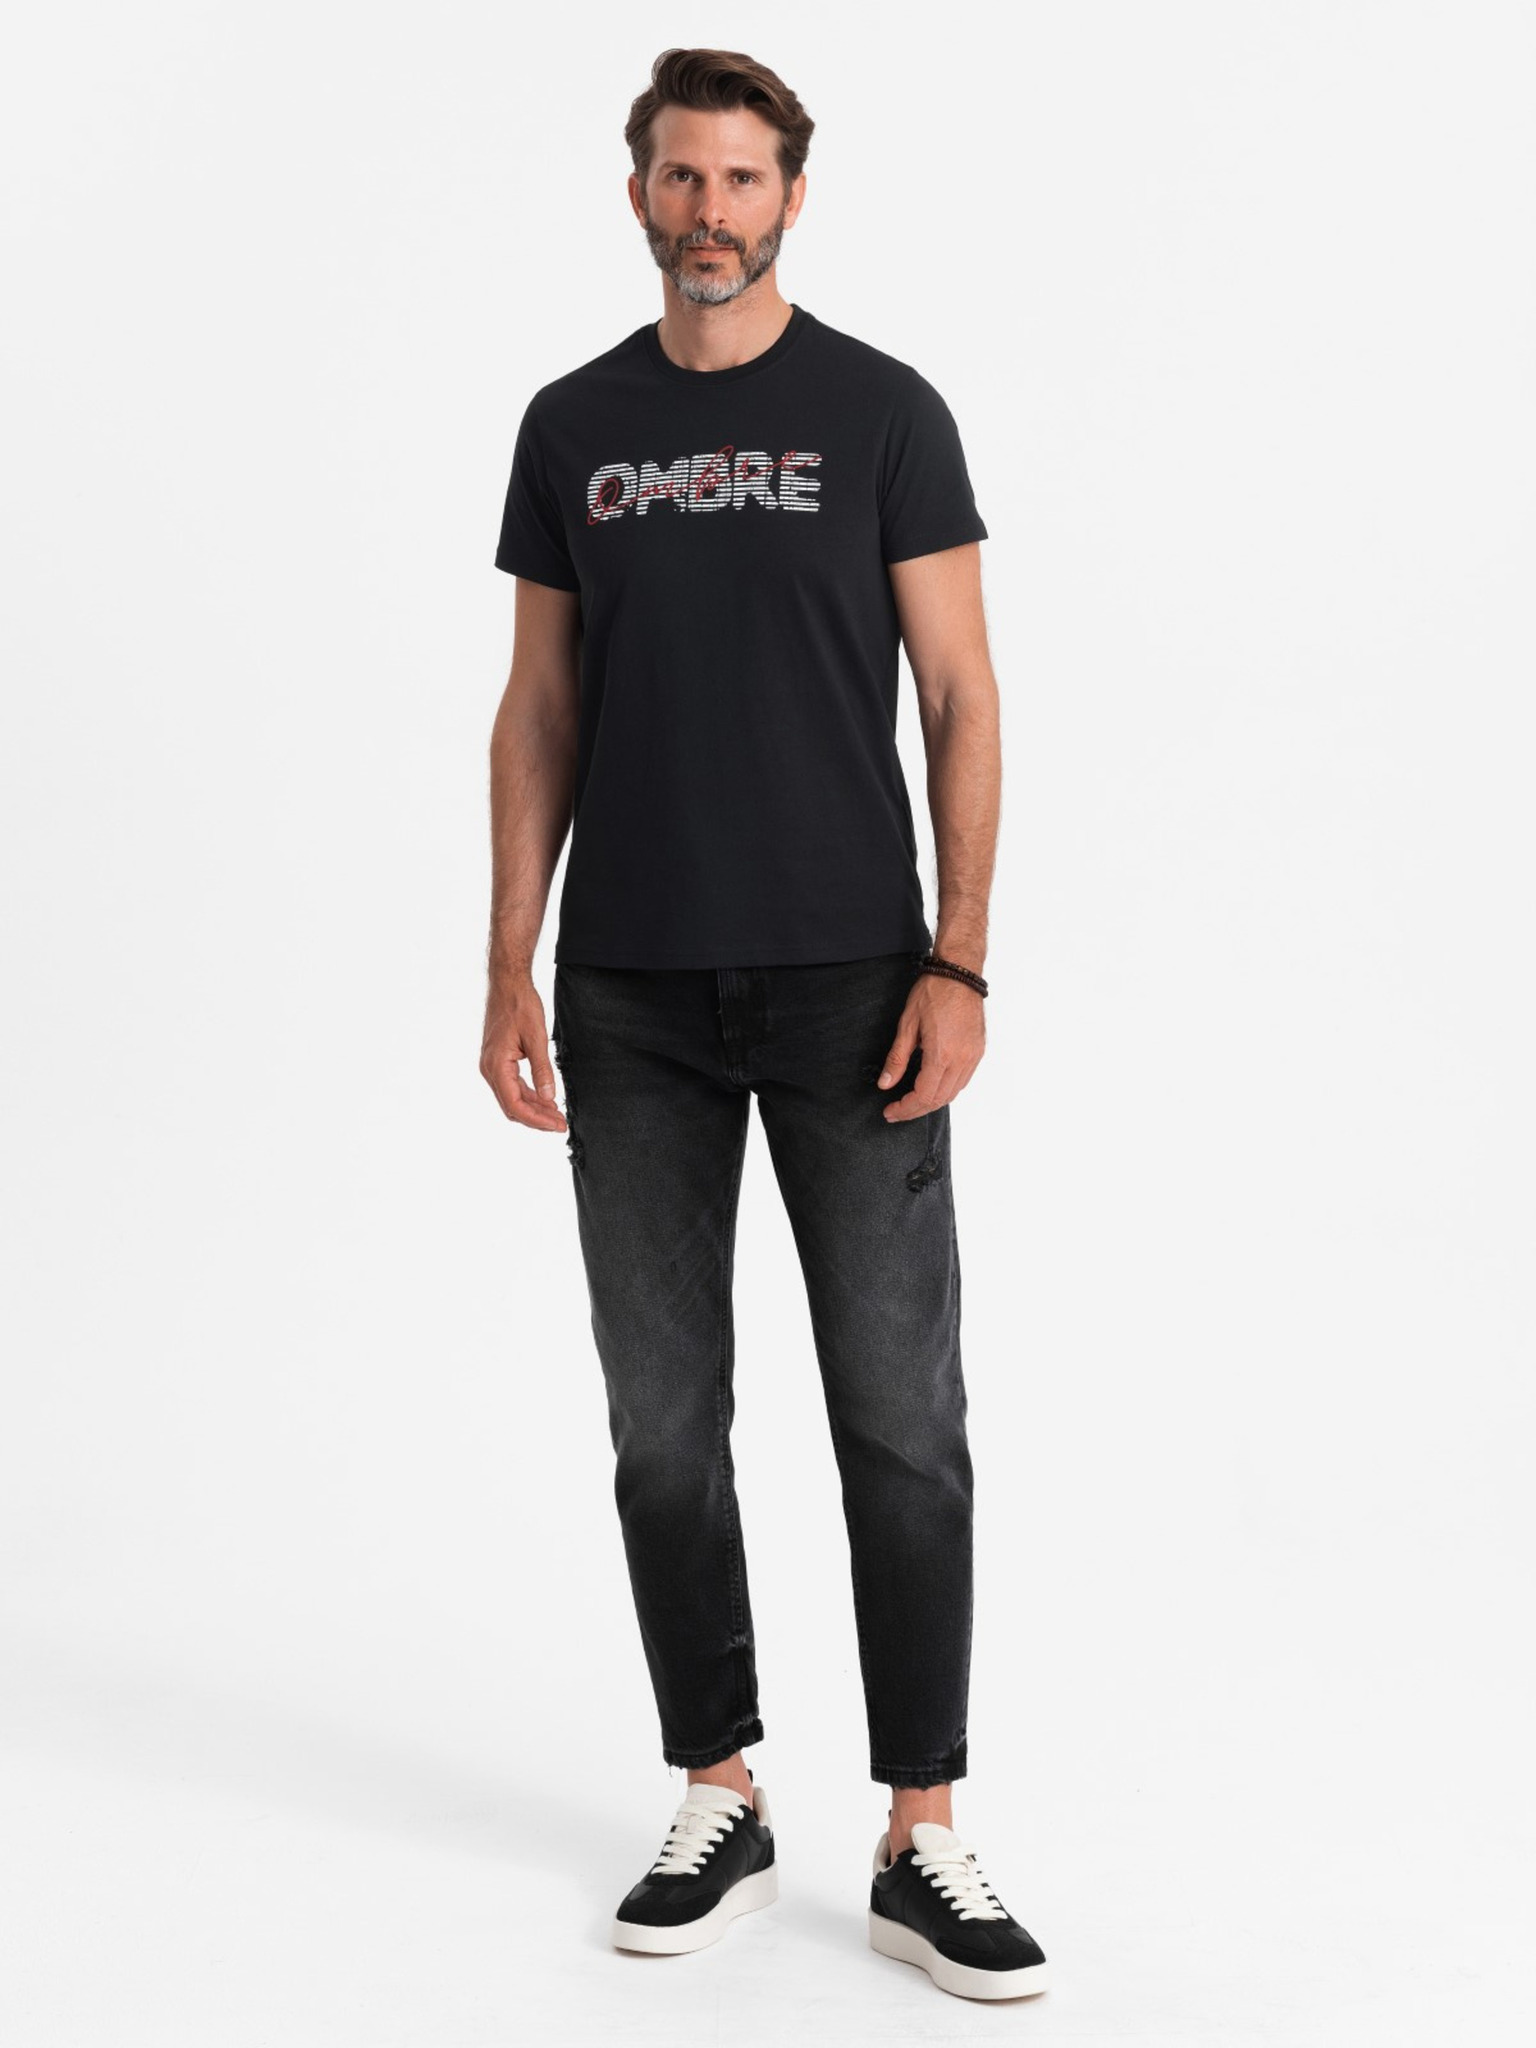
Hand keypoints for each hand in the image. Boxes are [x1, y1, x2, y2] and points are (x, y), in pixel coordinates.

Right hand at [480, 973, 566, 1132]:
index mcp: (496, 1065)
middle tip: (561, 1124)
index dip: (537, 1119)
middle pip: (512, 1106)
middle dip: (537, 1118)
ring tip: (556, 1114)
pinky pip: (512, 1086)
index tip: (557, 1124)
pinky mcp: (498, 1061)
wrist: (508, 984)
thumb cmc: (520, 1005)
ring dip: (534, 1108)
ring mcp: (492, 1065)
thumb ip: (542, 1070)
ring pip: (512, 1098)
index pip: (515, 1105)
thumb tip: (549, 1097)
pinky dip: (529, 1095)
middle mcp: (490, 1069)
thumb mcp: (536, 1038)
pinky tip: (545, 1098)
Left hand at [876, 972, 985, 1121]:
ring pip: (952, 1094)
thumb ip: (896, 1058)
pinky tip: (932, 1087)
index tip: (890, 1112)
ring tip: (911, 1103)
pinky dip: (946, 1090)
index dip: (905, 1109)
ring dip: (931, 1102)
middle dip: (915, 1110)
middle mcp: (961, 1060)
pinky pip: (962, 1081)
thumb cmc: (933, 993)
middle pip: (938, 1100)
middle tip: (896, 1112)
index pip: (923, 1096)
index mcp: (942, 1054)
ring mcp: (973, 1057)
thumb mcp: (907, 1024)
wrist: (959, 974)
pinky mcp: (978, 1051)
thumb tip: (885, 1084)